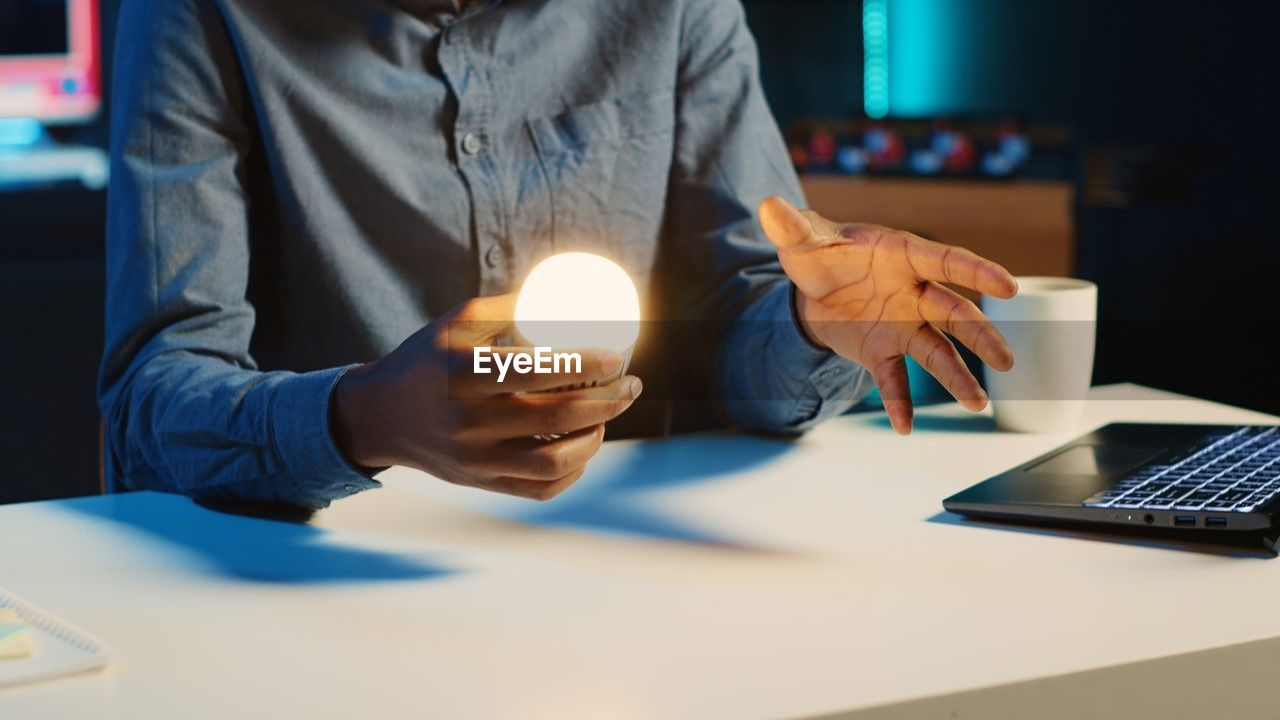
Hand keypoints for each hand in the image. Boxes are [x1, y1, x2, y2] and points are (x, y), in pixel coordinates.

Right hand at [331, 294, 641, 499]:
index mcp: (463, 374)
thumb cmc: (427, 360)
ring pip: (554, 461)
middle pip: (556, 418)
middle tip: (631, 385)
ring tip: (608, 416)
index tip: (616, 357)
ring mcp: (476, 460)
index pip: (536, 372)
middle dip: (607, 401)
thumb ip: (509, 306)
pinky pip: (541, 489)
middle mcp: (468, 422)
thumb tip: (568, 297)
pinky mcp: (481, 484)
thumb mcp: (456, 322)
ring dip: (595, 438)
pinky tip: (584, 447)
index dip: (585, 365)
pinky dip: (573, 472)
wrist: (380, 416)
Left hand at [758, 196, 1018, 434]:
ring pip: (937, 351)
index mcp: (903, 254)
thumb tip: (767, 205)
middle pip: (954, 313)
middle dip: (980, 335)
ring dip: (957, 377)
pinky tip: (903, 428)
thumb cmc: (820, 253)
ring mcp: (903, 324)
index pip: (945, 260)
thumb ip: (790, 226)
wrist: (811, 288)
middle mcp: (913, 291)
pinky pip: (895, 379)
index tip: (1008, 287)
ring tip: (977, 404)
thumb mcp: (802, 240)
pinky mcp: (884, 351)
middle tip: (1006, 361)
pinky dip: (898, 402)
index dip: (977, 271)